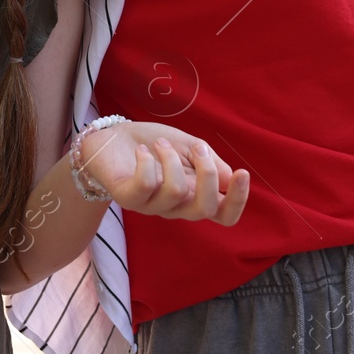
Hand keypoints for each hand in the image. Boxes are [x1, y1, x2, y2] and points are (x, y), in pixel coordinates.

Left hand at [81, 121, 249, 225]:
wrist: (112, 138)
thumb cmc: (153, 144)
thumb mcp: (187, 146)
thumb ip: (209, 161)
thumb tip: (229, 177)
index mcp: (194, 196)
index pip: (224, 215)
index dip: (238, 200)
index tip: (242, 172)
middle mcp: (175, 207)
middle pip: (205, 210)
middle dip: (208, 174)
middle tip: (197, 148)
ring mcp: (151, 205)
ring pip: (176, 192)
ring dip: (171, 159)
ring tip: (159, 144)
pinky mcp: (127, 198)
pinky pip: (145, 185)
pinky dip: (147, 162)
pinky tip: (141, 151)